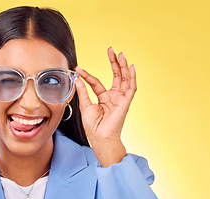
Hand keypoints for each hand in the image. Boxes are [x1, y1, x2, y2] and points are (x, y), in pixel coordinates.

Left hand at [75, 47, 135, 165]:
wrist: (100, 138)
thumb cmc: (93, 127)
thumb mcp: (85, 106)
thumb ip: (83, 92)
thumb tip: (77, 79)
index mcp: (104, 98)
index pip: (97, 82)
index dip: (88, 75)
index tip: (79, 69)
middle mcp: (114, 97)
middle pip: (116, 76)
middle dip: (114, 62)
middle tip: (110, 50)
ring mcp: (120, 99)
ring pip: (124, 79)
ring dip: (123, 66)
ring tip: (120, 54)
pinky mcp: (125, 102)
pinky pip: (131, 87)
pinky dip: (132, 77)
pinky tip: (131, 66)